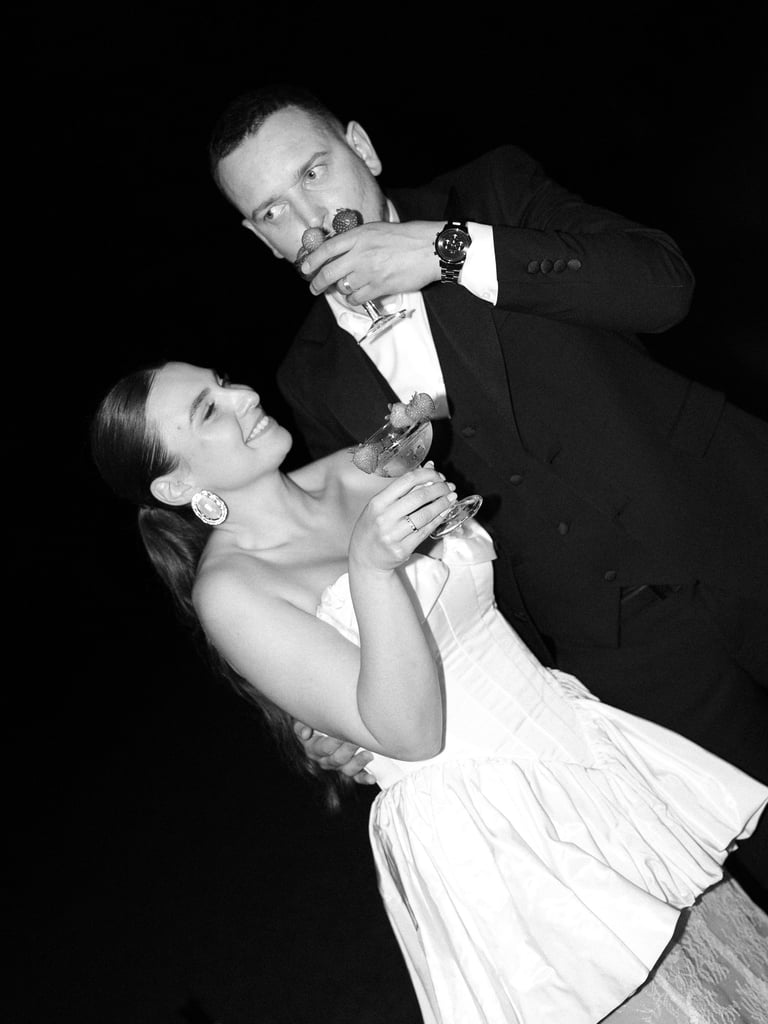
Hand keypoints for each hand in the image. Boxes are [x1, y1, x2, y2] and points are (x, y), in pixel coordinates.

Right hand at [293, 720, 375, 784]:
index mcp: (313, 749)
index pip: (324, 748)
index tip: (344, 733)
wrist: (318, 727)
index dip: (335, 742)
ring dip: (358, 763)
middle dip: (349, 749)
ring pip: (347, 769)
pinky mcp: (349, 768)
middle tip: (358, 739)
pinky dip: (364, 778)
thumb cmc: (313, 722)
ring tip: (368, 755)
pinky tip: (371, 778)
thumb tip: (305, 734)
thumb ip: (302, 725)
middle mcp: (325, 760)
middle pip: (337, 759)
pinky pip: (356, 776)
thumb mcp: (302, 721)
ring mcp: (338, 765)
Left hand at [301, 220, 440, 302]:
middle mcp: (360, 253)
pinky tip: (357, 295)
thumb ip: (358, 240)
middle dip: (317, 283)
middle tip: (314, 288)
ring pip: (342, 287)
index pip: (327, 248)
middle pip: (328, 272)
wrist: (430, 248)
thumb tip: (341, 252)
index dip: (312, 260)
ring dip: (341, 290)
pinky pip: (357, 297)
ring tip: (345, 288)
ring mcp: (369, 271)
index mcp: (359, 235)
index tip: (304, 268)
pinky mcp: (379, 286)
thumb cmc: (407, 238)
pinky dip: (354, 299)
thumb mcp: (378, 230)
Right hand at [350, 465, 456, 572]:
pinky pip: (425, 531)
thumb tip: (429, 467)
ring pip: (425, 515)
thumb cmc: (373, 527)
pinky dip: (438, 519)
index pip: (407, 481)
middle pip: (419, 497)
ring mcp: (393, 535)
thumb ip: (404, 488)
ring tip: (451, 498)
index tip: (438, 475)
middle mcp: (384, 518)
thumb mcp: (381, 505)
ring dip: (442, 504)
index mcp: (377, 502)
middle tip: (449, 487)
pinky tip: (445, 512)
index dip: (427, 475)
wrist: (365, 558)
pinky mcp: (402, 549)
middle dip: (439, 489)